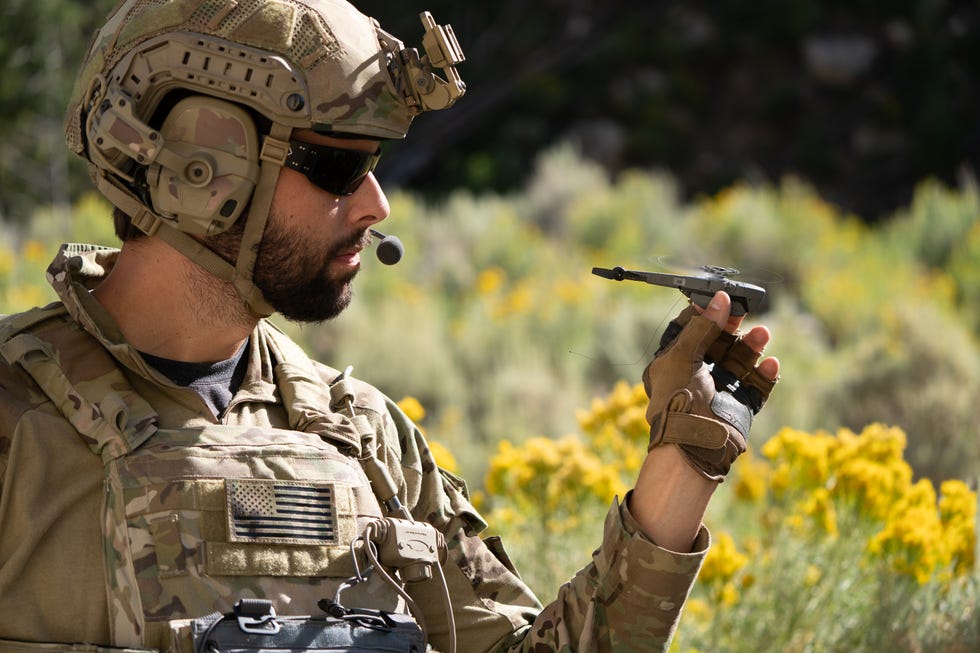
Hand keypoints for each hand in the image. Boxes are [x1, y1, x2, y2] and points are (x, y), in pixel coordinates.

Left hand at [642, 291, 778, 480]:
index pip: (690, 330)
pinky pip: (756, 386)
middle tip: (744, 311)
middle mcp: (695, 374)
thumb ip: (703, 327)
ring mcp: (719, 390)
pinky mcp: (739, 407)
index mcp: (673, 362)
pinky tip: (771, 363)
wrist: (692, 446)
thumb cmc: (677, 400)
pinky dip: (765, 374)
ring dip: (752, 346)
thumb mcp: (683, 357)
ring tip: (763, 333)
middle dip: (732, 326)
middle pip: (718, 342)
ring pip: (740, 360)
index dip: (705, 314)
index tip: (721, 298)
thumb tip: (720, 299)